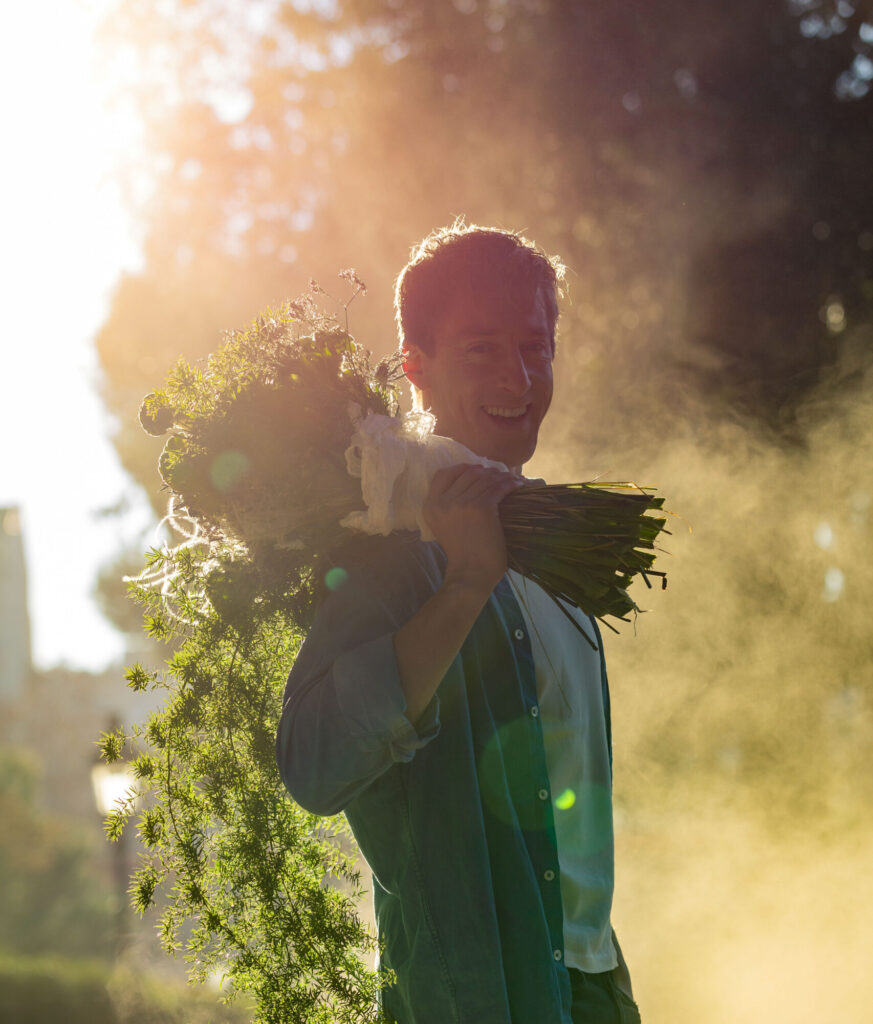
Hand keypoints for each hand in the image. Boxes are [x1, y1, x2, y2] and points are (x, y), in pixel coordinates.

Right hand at [423, 464, 523, 594]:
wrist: (471, 573)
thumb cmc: (461, 554)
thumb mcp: (442, 526)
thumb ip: (448, 506)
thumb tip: (471, 485)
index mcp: (431, 506)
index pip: (443, 474)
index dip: (461, 468)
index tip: (476, 470)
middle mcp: (444, 502)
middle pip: (467, 473)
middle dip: (486, 471)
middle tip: (499, 475)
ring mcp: (462, 503)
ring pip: (485, 479)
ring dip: (502, 476)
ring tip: (513, 479)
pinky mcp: (482, 508)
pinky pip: (498, 487)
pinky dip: (510, 484)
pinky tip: (518, 485)